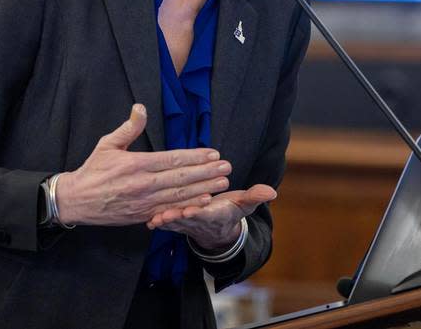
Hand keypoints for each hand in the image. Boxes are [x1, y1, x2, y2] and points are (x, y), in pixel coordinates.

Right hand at [56, 104, 232, 225]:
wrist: (76, 201)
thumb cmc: (93, 170)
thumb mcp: (107, 144)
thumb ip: (128, 127)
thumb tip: (141, 108)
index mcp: (136, 164)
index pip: (172, 159)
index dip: (194, 156)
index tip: (212, 153)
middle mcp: (143, 184)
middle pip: (181, 177)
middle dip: (206, 172)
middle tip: (226, 167)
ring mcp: (144, 202)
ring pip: (179, 195)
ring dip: (203, 188)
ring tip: (222, 182)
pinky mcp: (143, 215)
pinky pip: (171, 210)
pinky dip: (189, 205)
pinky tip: (204, 201)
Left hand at [146, 184, 276, 251]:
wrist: (219, 228)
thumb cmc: (231, 210)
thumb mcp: (245, 204)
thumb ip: (255, 196)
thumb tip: (272, 191)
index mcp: (215, 214)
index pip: (206, 213)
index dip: (198, 212)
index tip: (191, 211)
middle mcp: (199, 220)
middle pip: (187, 220)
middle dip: (176, 218)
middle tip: (166, 216)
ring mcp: (186, 223)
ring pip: (174, 223)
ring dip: (165, 222)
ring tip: (155, 220)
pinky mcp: (177, 222)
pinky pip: (167, 223)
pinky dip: (158, 221)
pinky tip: (148, 219)